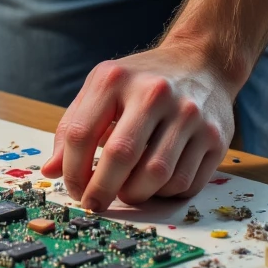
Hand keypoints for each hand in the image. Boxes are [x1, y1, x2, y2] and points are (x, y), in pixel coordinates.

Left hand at [40, 44, 235, 210]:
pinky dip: (165, 193)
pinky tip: (156, 183)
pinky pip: (185, 183)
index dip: (72, 170)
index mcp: (117, 79)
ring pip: (156, 177)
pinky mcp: (215, 137)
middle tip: (95, 204)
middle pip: (120, 157)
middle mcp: (155, 93)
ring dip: (136, 195)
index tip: (74, 188)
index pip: (82, 134)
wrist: (201, 62)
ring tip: (127, 191)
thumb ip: (74, 126)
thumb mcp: (103, 88)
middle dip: (102, 190)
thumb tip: (51, 170)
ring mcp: (189, 115)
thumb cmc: (143, 80)